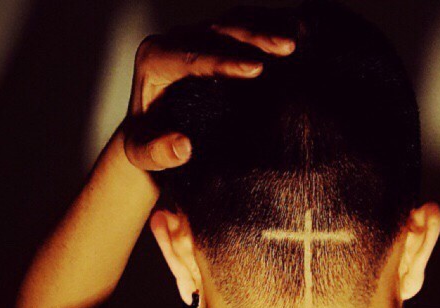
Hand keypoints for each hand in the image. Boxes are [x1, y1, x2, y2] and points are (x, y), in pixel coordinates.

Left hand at [124, 22, 295, 170]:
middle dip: (253, 37)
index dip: (224, 61)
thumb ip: (157, 152)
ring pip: (233, 21)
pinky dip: (269, 26)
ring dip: (266, 28)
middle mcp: (175, 41)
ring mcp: (197, 36)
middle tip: (286, 48)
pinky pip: (243, 24)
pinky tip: (295, 33)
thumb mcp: (144, 154)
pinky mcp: (215, 39)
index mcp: (155, 59)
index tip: (254, 69)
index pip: (191, 56)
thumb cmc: (148, 142)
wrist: (153, 132)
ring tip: (295, 42)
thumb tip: (183, 146)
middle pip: (217, 30)